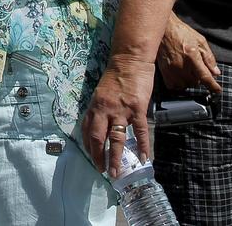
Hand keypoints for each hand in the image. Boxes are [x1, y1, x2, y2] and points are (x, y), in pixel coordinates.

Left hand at [81, 57, 153, 180]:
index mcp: (95, 105)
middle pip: (98, 138)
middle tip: (102, 171)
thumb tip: (100, 124)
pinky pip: (139, 131)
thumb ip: (100, 108)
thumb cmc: (117, 74)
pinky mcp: (137, 109)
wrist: (130, 59)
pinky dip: (142, 146)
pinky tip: (144, 158)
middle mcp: (105, 109)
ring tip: (116, 172)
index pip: (87, 130)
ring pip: (116, 138)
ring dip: (115, 157)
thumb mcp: (101, 91)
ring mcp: (121, 110)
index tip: (92, 158)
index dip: (88, 146)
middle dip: (99, 157)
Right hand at [156, 15, 221, 93]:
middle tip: (196, 67)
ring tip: (187, 70)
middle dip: (199, 77)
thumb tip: (215, 72)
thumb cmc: (181, 32)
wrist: (163, 29)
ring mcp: (171, 70)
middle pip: (196, 83)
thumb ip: (209, 58)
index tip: (217, 90)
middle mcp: (181, 65)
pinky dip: (178, 83)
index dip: (213, 86)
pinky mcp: (164, 72)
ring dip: (189, 81)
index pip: (205, 77)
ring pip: (185, 86)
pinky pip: (173, 86)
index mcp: (192, 56)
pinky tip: (179, 74)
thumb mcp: (200, 41)